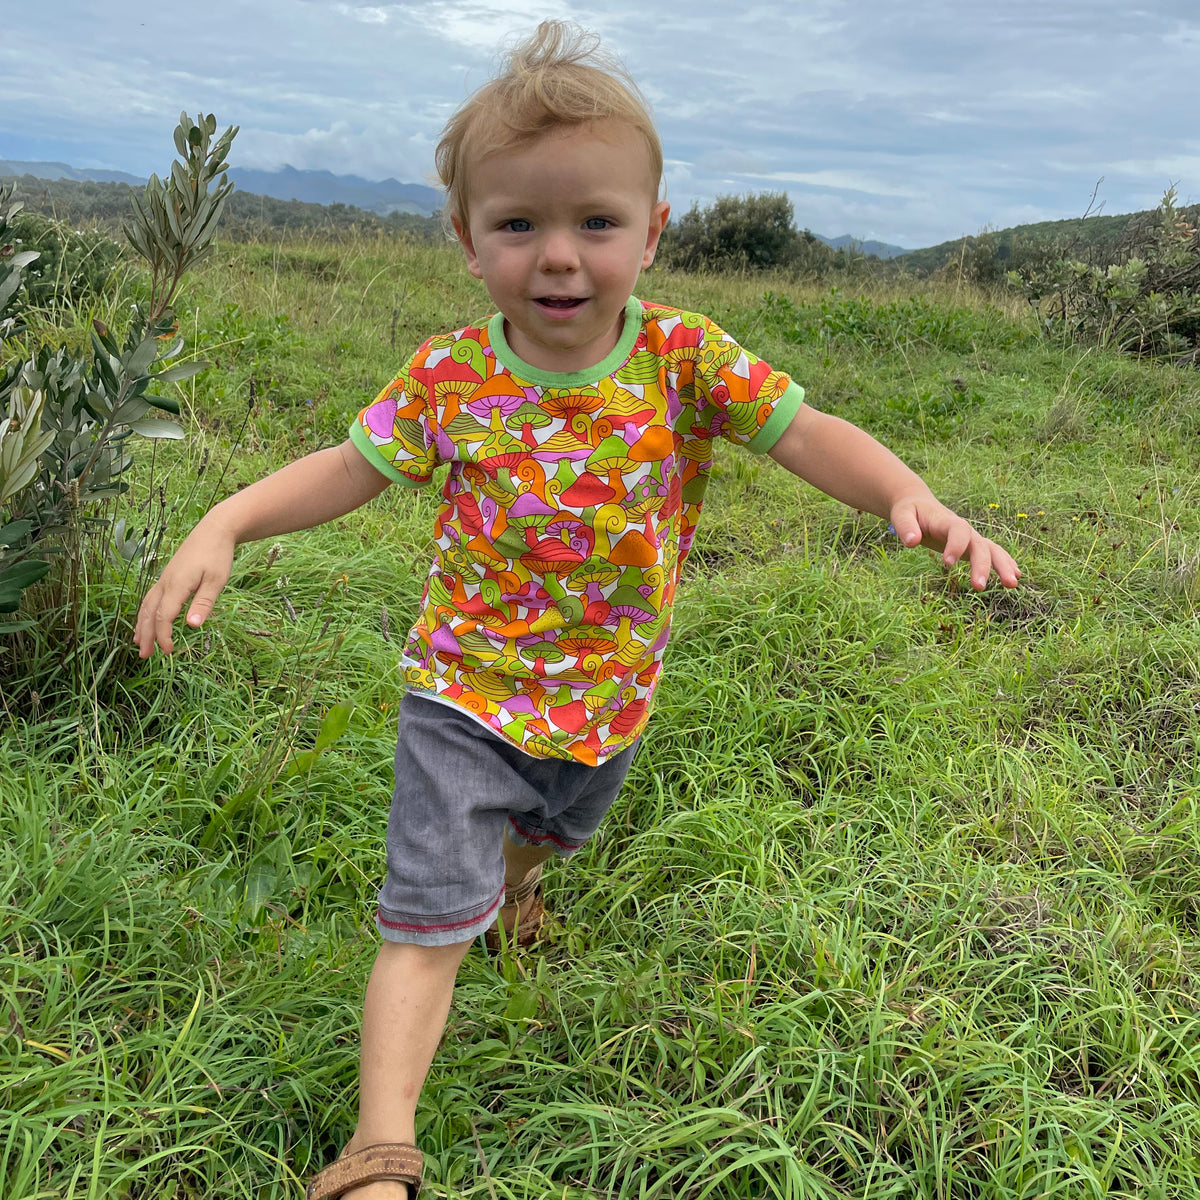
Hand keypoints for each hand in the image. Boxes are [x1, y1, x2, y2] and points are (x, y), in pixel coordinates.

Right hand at [134, 519, 235, 656]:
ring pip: (146, 605)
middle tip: (145, 657)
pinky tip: (146, 621)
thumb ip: (204, 602)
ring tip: (139, 643)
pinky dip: (145, 612)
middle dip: (147, 636)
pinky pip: (151, 598)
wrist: (213, 530)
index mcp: (177, 585)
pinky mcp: (167, 577)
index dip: (163, 636)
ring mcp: (164, 579)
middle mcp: (165, 583)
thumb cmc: (217, 555)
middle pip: (149, 613)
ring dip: (142, 625)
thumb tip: (192, 625)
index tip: (169, 652)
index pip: (164, 616)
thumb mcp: (217, 580)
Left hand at [890, 495, 1020, 590]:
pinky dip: (1005, 563)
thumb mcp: (901, 515)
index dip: (956, 545)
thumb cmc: (909, 511)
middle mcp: (964, 529)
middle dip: (982, 565)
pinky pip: (992, 554)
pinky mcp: (972, 546)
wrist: (920, 505)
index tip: (947, 564)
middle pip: (980, 545)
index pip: (958, 531)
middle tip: (979, 587)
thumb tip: (911, 542)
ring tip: (1012, 584)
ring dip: (1003, 566)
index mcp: (947, 521)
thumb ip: (905, 527)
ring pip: (992, 550)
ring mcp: (971, 538)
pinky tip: (1015, 577)